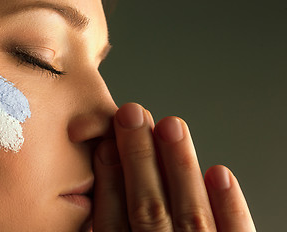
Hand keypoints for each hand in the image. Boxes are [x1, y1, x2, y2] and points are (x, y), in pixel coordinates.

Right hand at [93, 103, 255, 230]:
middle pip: (147, 208)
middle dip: (138, 157)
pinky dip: (229, 207)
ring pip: (189, 214)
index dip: (109, 180)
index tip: (106, 144)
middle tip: (131, 115)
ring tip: (171, 125)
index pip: (113, 222)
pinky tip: (220, 173)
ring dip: (179, 167)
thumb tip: (106, 185)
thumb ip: (114, 228)